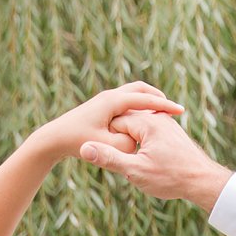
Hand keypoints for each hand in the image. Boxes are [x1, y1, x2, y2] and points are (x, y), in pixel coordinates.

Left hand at [34, 83, 183, 164]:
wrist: (54, 137)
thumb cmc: (78, 142)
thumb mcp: (107, 146)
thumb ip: (127, 143)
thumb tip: (140, 139)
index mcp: (113, 101)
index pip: (145, 99)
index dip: (164, 106)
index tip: (181, 111)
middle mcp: (110, 96)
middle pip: (140, 89)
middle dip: (158, 97)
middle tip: (174, 108)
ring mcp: (105, 100)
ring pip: (133, 93)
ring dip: (148, 100)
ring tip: (162, 112)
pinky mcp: (102, 107)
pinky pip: (126, 101)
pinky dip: (138, 106)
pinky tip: (144, 120)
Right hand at [80, 109, 232, 212]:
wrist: (203, 182)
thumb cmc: (171, 178)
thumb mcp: (136, 171)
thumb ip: (109, 158)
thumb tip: (83, 148)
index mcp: (146, 122)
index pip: (114, 123)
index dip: (107, 140)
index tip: (105, 157)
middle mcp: (157, 117)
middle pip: (126, 124)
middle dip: (120, 143)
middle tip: (117, 163)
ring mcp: (166, 123)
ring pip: (138, 130)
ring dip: (132, 145)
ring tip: (132, 164)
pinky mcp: (171, 133)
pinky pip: (149, 134)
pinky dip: (143, 146)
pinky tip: (144, 161)